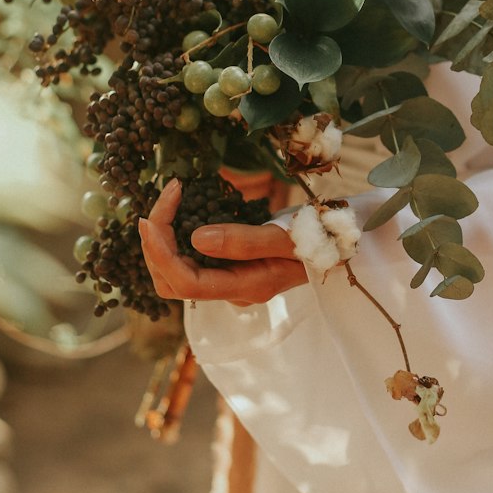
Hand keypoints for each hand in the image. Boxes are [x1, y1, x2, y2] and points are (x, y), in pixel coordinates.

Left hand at [138, 178, 307, 305]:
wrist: (340, 241)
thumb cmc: (320, 239)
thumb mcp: (286, 237)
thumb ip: (244, 241)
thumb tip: (194, 237)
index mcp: (246, 287)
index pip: (187, 283)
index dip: (161, 252)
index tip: (153, 214)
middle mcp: (233, 291)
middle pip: (173, 283)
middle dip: (155, 246)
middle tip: (161, 202)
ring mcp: (231, 281)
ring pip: (176, 275)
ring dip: (162, 242)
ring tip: (167, 202)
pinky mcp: (230, 268)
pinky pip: (189, 260)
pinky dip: (175, 238)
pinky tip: (179, 211)